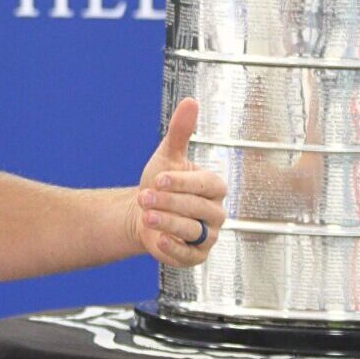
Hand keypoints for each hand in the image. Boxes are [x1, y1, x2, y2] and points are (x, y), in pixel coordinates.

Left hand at [129, 98, 226, 267]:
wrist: (143, 213)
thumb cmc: (160, 183)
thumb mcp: (167, 155)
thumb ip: (181, 131)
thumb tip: (191, 101)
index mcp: (214, 187)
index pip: (206, 185)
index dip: (182, 182)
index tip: (159, 178)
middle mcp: (216, 213)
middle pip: (198, 208)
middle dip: (169, 202)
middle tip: (145, 197)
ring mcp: (208, 236)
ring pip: (192, 231)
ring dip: (167, 223)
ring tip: (147, 215)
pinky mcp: (196, 257)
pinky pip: (189, 256)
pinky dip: (173, 249)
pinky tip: (157, 239)